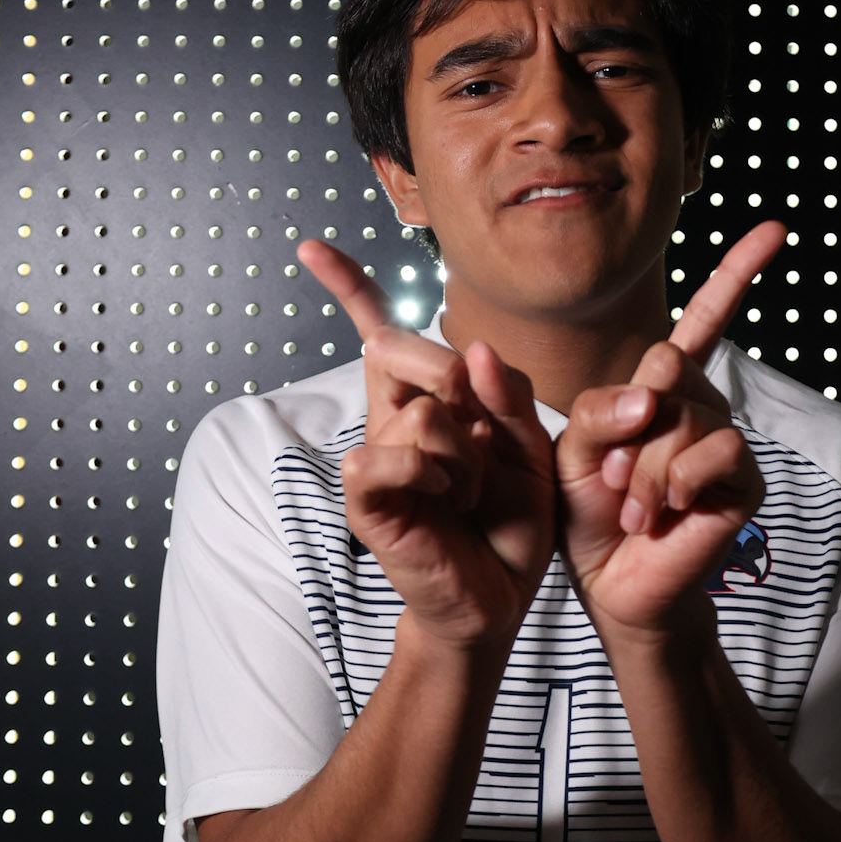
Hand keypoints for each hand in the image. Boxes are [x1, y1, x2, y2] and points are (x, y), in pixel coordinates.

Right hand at [297, 240, 555, 650]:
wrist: (500, 594)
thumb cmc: (510, 520)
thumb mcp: (531, 447)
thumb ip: (507, 395)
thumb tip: (474, 350)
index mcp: (427, 397)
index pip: (381, 328)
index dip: (348, 284)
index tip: (310, 247)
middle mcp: (392, 418)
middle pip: (397, 345)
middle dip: (448, 373)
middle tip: (479, 434)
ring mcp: (375, 455)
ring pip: (419, 411)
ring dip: (465, 455)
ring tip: (470, 493)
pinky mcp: (366, 497)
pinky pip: (384, 455)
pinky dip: (428, 474)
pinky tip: (443, 501)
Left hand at [555, 221, 786, 638]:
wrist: (612, 582)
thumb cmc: (589, 514)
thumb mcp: (571, 451)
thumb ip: (597, 407)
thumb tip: (652, 385)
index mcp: (663, 387)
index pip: (705, 320)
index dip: (739, 272)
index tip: (776, 230)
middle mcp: (701, 404)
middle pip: (667, 368)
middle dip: (627, 426)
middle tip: (615, 475)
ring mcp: (725, 439)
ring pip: (684, 417)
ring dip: (645, 468)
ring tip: (634, 506)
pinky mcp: (743, 478)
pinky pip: (712, 452)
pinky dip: (676, 483)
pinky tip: (667, 512)